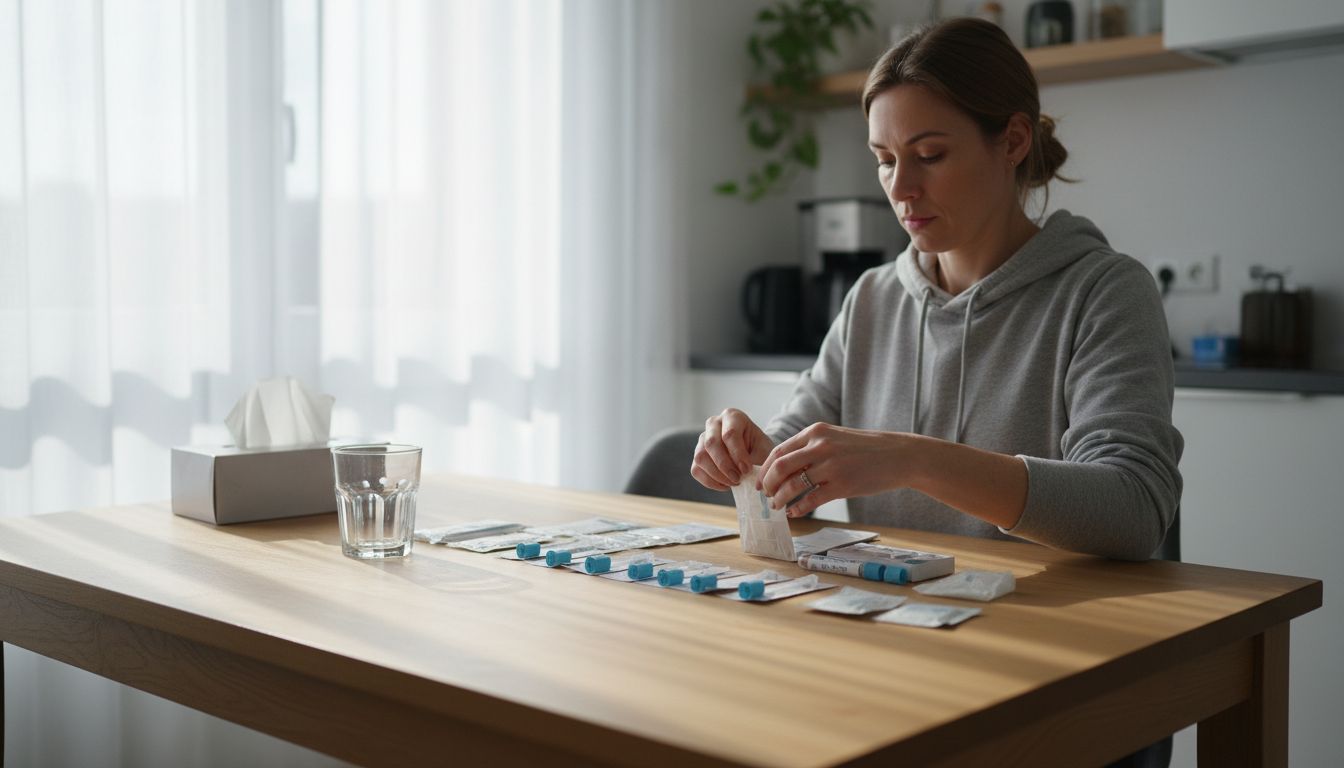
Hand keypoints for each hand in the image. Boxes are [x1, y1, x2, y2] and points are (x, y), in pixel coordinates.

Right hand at [690, 408, 773, 490]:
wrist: (754, 454)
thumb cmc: (760, 449)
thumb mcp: (764, 450)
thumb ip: (755, 458)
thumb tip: (744, 473)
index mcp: (732, 416)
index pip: (730, 433)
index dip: (738, 454)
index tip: (747, 470)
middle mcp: (714, 423)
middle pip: (711, 444)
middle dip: (725, 465)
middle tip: (738, 479)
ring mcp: (702, 438)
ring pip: (700, 457)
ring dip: (717, 475)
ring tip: (733, 483)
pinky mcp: (697, 455)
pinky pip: (696, 470)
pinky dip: (710, 482)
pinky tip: (726, 486)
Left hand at [758, 423, 918, 516]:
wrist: (898, 455)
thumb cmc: (865, 449)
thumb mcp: (835, 438)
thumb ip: (810, 448)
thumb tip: (783, 467)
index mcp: (816, 432)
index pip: (779, 451)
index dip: (766, 469)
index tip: (761, 481)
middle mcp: (821, 446)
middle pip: (781, 467)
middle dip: (768, 484)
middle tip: (766, 495)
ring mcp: (831, 466)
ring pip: (793, 485)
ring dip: (781, 498)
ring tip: (778, 506)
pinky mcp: (842, 485)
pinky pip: (811, 500)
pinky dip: (798, 508)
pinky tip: (795, 512)